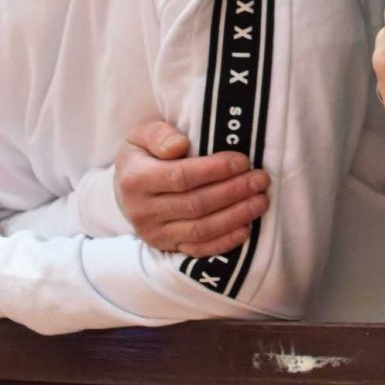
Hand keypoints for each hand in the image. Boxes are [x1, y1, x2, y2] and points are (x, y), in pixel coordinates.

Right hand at [113, 120, 269, 257]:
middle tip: (260, 180)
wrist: (123, 191)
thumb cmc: (141, 157)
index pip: (181, 176)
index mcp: (136, 179)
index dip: (215, 170)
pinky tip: (246, 228)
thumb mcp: (141, 136)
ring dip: (235, 216)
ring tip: (260, 201)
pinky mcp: (166, 247)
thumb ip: (159, 135)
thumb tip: (180, 145)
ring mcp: (155, 233)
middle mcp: (143, 211)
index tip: (242, 161)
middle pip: (196, 204)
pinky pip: (198, 250)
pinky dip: (224, 241)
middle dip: (234, 192)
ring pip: (200, 230)